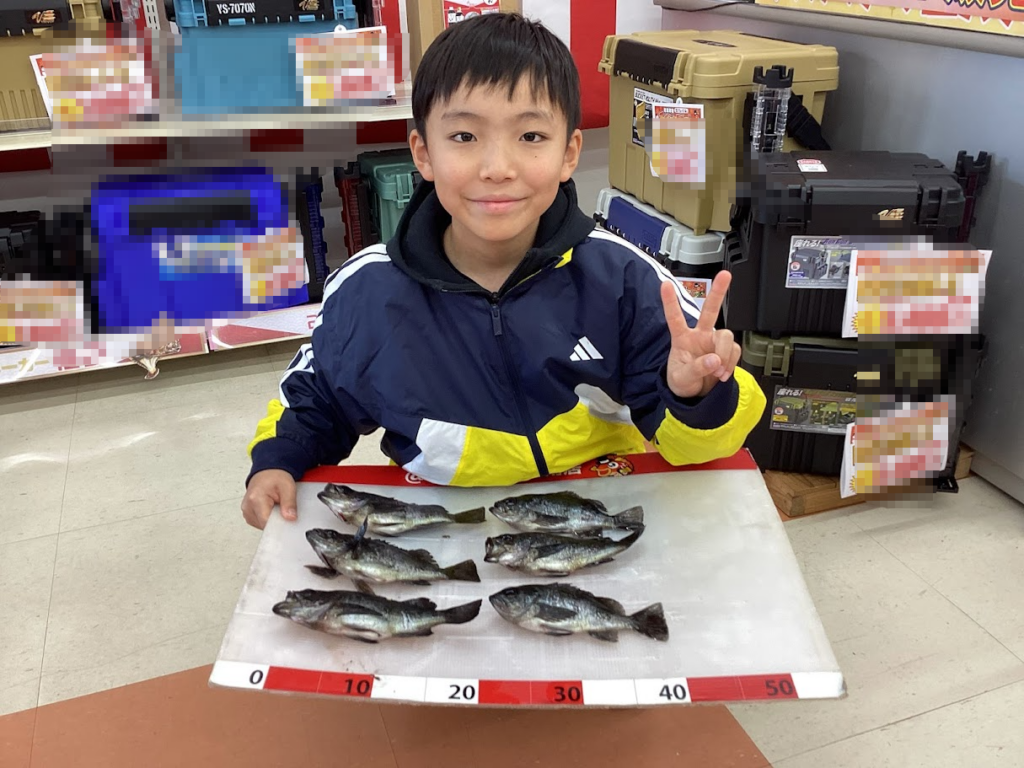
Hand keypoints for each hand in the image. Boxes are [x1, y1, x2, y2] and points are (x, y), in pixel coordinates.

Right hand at [241, 470, 297, 529]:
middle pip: (265, 525)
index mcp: (255, 499)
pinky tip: (271, 509)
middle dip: (276, 520)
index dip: (279, 524)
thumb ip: (289, 503)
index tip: (288, 520)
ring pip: (263, 526)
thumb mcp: (288, 487)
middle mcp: (248, 507)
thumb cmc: (275, 477)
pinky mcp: (248, 514)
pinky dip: (267, 518)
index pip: (267, 523)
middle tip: (283, 508)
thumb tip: (290, 518)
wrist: (267, 472)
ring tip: (276, 506)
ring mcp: (246, 511)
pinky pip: (260, 523)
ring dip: (272, 520)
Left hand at [659, 271, 740, 398]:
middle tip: (725, 275)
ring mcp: (714, 342)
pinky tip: (723, 374)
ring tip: (717, 371)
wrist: (695, 395)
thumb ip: (696, 369)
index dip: (669, 302)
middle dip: (718, 292)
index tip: (665, 284)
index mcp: (682, 339)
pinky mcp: (726, 351)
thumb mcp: (681, 379)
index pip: (674, 318)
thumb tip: (714, 360)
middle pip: (709, 310)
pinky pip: (734, 351)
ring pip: (726, 336)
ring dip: (725, 354)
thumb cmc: (682, 382)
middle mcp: (699, 336)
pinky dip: (731, 364)